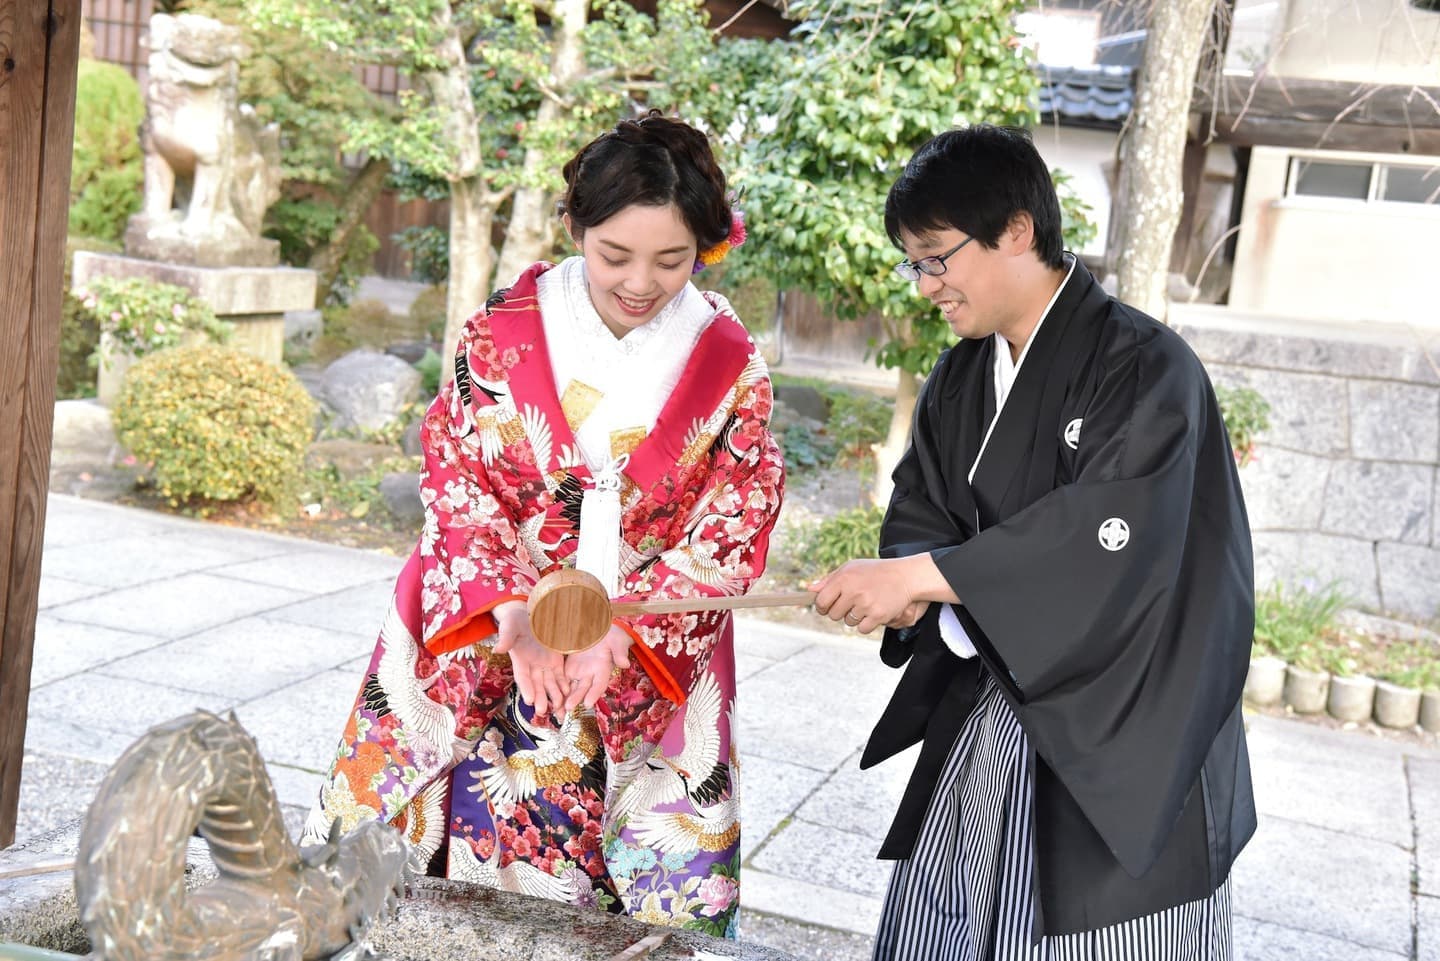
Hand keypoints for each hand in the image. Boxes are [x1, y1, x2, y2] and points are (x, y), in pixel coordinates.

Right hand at [492, 601, 566, 715]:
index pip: (523, 677)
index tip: (529, 700)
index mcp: (520, 660)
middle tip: (542, 711)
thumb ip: (506, 637)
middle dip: (540, 699)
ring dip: (554, 698)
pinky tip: (569, 696)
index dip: (526, 688)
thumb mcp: (510, 626)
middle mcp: (532, 666)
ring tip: (559, 712)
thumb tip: (497, 649)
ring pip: (550, 685)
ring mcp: (545, 665)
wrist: (531, 615)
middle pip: (537, 686)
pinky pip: (561, 677)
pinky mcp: (556, 662)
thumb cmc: (516, 621)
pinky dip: (564, 687)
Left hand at [560, 625, 632, 713]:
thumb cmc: (611, 635)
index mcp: (603, 669)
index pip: (599, 684)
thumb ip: (619, 652)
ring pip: (571, 688)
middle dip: (576, 698)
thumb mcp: (617, 641)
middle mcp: (591, 674)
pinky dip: (558, 689)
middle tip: (569, 708)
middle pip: (583, 689)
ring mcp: (579, 672)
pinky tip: (551, 697)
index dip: (594, 694)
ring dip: (565, 698)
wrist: (599, 628)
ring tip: (558, 709)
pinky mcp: (569, 668)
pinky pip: (563, 680)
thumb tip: (624, 663)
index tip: (588, 703)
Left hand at [810, 557, 931, 633]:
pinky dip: (866, 624)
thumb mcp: (851, 568)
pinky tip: (873, 612)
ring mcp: (866, 604)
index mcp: (843, 578)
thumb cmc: (875, 571)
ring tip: (866, 604)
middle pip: (833, 615)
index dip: (822, 606)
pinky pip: (861, 629)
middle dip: (839, 612)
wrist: (905, 576)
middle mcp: (853, 591)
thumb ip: (829, 579)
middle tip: (852, 603)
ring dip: (854, 617)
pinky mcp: (878, 615)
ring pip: (848, 622)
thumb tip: (810, 590)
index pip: (821, 601)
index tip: (828, 606)